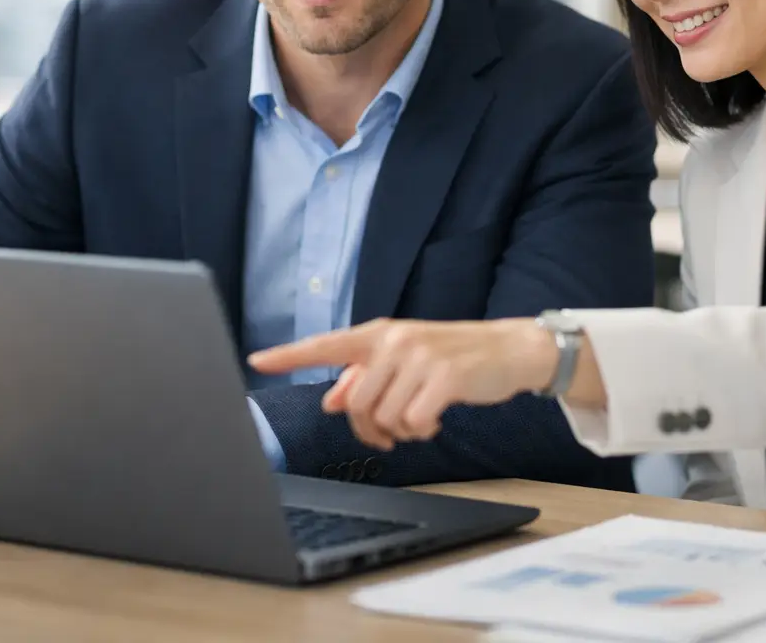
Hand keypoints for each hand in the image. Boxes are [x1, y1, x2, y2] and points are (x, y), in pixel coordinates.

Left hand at [248, 318, 557, 450]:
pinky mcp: (444, 376)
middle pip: (355, 404)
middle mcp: (394, 340)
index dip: (289, 355)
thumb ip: (366, 378)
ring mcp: (419, 356)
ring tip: (421, 416)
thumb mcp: (405, 361)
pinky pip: (414, 423)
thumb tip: (332, 399)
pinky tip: (437, 417)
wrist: (508, 349)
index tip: (257, 360)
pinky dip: (424, 430)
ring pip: (384, 417)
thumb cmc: (450, 357)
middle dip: (371, 428)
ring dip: (401, 430)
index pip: (326, 345)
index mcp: (378, 334)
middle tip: (392, 429)